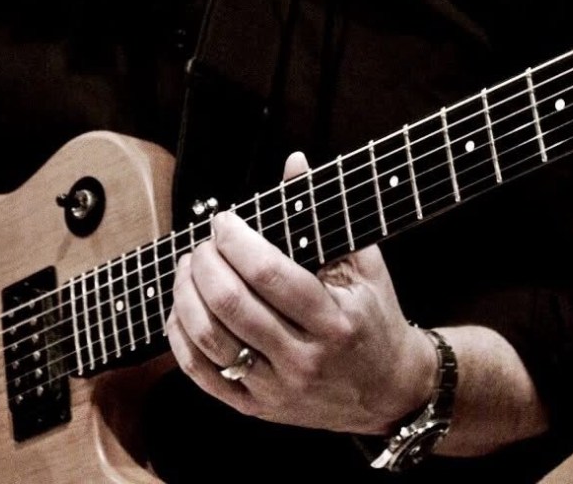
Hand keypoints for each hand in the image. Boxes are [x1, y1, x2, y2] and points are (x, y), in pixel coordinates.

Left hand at [166, 152, 436, 434]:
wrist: (391, 391)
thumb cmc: (374, 316)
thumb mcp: (363, 263)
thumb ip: (322, 212)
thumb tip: (293, 162)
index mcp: (333, 321)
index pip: (268, 274)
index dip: (236, 240)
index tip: (224, 221)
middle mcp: (303, 359)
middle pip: (231, 305)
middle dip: (205, 263)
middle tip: (203, 243)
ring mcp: (277, 389)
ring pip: (209, 340)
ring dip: (186, 294)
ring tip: (189, 267)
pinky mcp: (257, 409)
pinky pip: (202, 376)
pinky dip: (181, 337)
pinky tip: (181, 309)